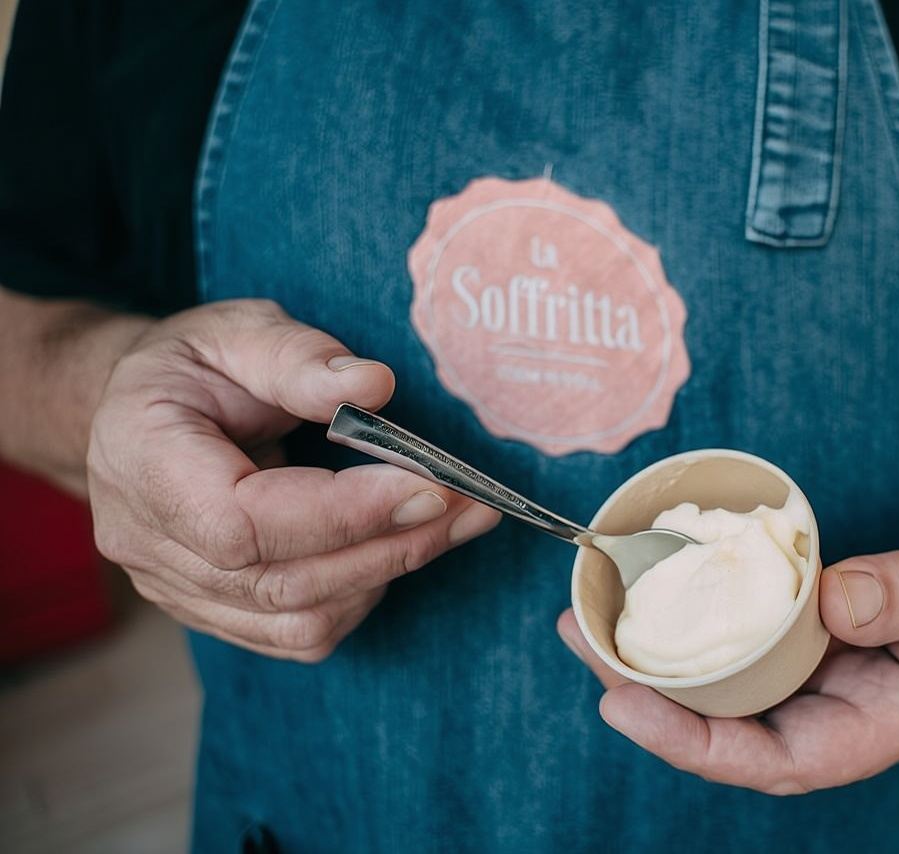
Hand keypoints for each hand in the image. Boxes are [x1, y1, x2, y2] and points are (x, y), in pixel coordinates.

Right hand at [88, 299, 499, 660]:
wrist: (138, 414)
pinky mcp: (214, 611)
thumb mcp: (235, 331)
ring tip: (455, 521)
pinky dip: (361, 595)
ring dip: (390, 571)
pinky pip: (298, 633)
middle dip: (392, 544)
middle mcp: (149, 542)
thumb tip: (375, 385)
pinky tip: (397, 547)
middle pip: (283, 582)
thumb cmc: (191, 366)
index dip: (343, 514)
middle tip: (472, 504)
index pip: (243, 522)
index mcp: (141, 462)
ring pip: (299, 619)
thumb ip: (299, 358)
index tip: (428, 484)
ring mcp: (176, 589)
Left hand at [558, 503, 898, 793]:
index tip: (625, 708)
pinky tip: (662, 593)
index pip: (783, 760)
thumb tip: (832, 598)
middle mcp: (850, 709)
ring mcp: (833, 675)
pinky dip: (704, 623)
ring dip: (664, 657)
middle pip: (735, 726)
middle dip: (651, 696)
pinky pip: (753, 640)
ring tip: (596, 612)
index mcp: (893, 722)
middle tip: (583, 635)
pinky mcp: (823, 635)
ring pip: (734, 685)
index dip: (698, 747)